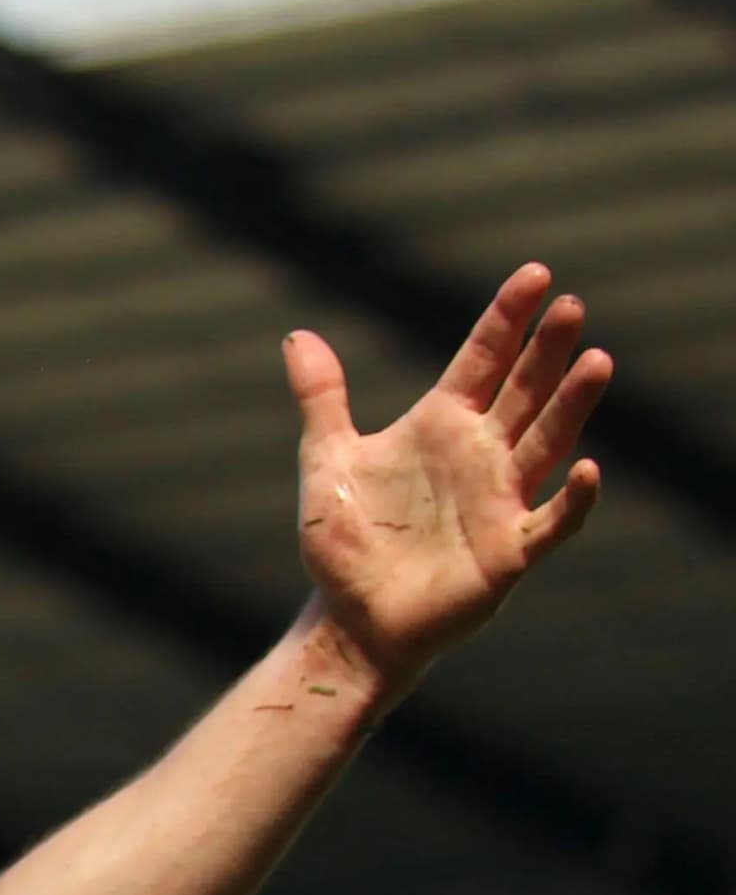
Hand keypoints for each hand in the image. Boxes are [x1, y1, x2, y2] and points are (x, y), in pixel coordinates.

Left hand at [287, 264, 607, 684]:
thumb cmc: (346, 542)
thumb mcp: (326, 460)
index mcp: (442, 424)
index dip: (507, 318)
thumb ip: (322, 398)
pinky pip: (552, 521)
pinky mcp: (509, 551)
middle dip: (546, 350)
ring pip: (548, 442)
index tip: (535, 275)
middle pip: (524, 390)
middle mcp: (481, 453)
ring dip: (572, 406)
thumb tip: (298, 336)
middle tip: (570, 306)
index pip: (484, 358)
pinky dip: (574, 500)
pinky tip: (590, 470)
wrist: (349, 619)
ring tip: (596, 361)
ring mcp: (501, 500)